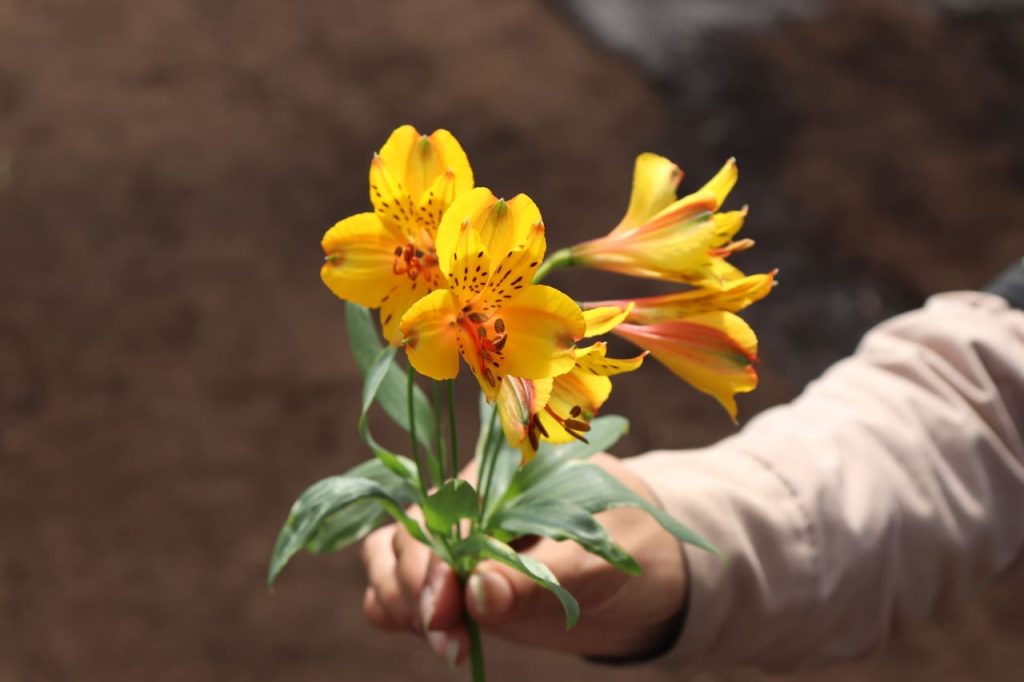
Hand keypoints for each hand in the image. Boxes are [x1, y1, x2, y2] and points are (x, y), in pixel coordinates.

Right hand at [358, 453, 688, 665]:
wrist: (653, 572)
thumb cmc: (636, 545)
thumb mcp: (599, 561)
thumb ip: (537, 578)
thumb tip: (475, 593)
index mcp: (505, 472)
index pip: (443, 509)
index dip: (433, 560)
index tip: (444, 610)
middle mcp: (472, 501)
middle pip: (406, 533)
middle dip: (415, 588)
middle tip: (448, 639)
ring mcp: (460, 540)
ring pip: (389, 557)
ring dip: (400, 599)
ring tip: (446, 642)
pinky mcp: (457, 579)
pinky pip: (401, 588)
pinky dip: (398, 611)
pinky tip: (437, 635)